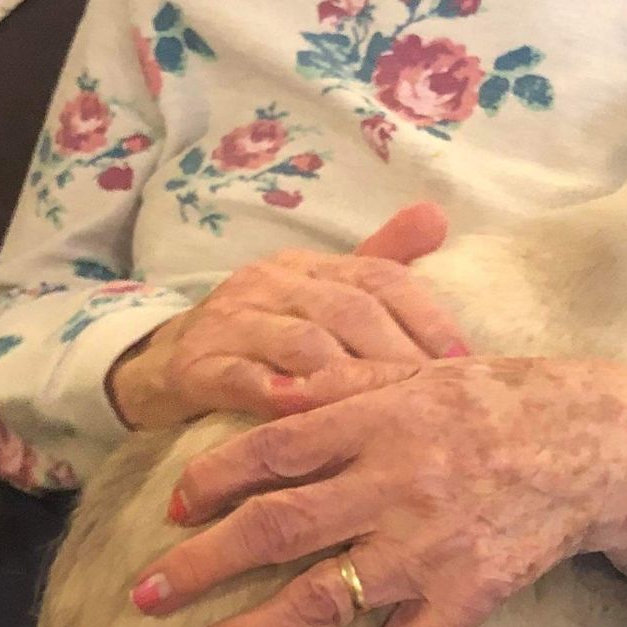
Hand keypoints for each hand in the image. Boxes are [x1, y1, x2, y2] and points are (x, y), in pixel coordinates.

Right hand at [106, 202, 463, 429]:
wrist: (161, 364)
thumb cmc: (261, 335)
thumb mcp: (321, 296)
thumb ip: (380, 261)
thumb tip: (438, 213)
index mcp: (313, 266)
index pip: (383, 278)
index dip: (427, 318)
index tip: (465, 361)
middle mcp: (274, 283)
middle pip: (349, 310)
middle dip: (398, 354)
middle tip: (435, 399)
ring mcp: (233, 321)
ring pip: (302, 342)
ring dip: (348, 377)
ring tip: (386, 411)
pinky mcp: (196, 365)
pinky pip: (240, 377)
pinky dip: (275, 394)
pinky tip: (305, 414)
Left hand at [128, 358, 626, 626]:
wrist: (590, 446)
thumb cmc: (494, 401)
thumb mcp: (416, 370)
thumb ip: (340, 384)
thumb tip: (262, 389)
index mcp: (375, 421)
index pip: (272, 451)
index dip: (214, 480)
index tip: (172, 508)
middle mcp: (391, 485)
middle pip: (276, 529)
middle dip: (200, 566)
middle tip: (141, 595)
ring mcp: (424, 549)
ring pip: (319, 601)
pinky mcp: (461, 599)